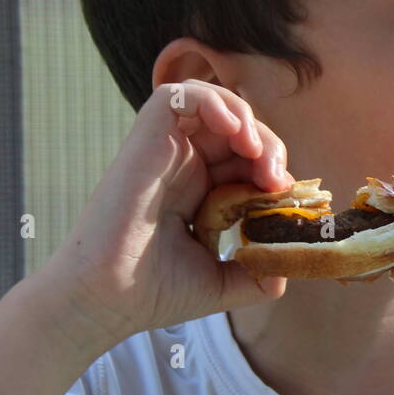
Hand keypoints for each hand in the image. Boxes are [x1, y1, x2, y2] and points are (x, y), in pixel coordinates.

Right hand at [44, 80, 291, 344]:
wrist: (106, 300)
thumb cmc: (153, 293)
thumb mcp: (221, 283)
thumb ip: (258, 275)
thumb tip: (287, 268)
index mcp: (200, 192)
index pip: (248, 161)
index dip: (273, 170)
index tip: (284, 196)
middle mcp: (183, 166)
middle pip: (239, 131)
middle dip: (268, 146)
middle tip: (275, 178)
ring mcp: (165, 150)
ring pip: (215, 105)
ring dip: (247, 119)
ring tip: (256, 152)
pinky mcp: (146, 137)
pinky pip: (180, 94)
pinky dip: (213, 100)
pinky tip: (233, 129)